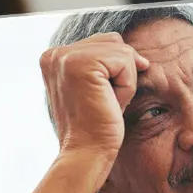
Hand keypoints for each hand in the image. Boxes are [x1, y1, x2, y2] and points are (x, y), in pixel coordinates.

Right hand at [39, 32, 148, 161]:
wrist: (86, 151)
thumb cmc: (96, 123)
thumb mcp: (98, 85)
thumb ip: (105, 62)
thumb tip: (138, 55)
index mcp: (55, 57)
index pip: (105, 42)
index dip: (116, 69)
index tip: (101, 96)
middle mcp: (55, 53)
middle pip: (115, 42)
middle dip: (122, 72)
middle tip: (104, 100)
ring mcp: (65, 57)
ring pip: (123, 51)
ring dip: (125, 80)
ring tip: (106, 101)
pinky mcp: (81, 64)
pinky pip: (126, 61)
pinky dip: (127, 85)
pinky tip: (110, 102)